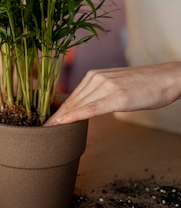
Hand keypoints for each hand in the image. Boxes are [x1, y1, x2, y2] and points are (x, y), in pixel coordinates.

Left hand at [46, 62, 180, 124]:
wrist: (167, 78)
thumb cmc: (146, 84)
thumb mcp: (117, 86)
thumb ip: (101, 93)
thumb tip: (89, 106)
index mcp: (96, 75)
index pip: (72, 97)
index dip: (58, 111)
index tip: (46, 123)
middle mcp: (97, 78)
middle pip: (70, 102)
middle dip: (55, 117)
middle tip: (40, 131)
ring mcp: (106, 86)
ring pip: (77, 105)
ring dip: (60, 119)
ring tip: (46, 132)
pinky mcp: (116, 96)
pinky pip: (91, 108)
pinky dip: (75, 116)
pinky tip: (62, 123)